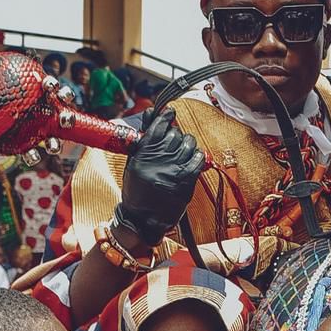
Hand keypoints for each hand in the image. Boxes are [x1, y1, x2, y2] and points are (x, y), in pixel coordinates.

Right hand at [114, 108, 205, 245]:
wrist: (143, 218)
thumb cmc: (137, 189)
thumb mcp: (133, 162)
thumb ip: (143, 138)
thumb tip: (151, 113)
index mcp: (142, 153)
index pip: (158, 125)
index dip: (166, 116)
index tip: (170, 112)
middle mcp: (158, 159)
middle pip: (175, 133)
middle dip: (176, 134)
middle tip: (175, 140)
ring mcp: (173, 169)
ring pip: (188, 143)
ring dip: (187, 143)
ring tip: (183, 150)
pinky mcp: (186, 180)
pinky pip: (197, 158)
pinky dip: (196, 156)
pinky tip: (191, 160)